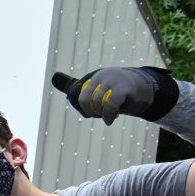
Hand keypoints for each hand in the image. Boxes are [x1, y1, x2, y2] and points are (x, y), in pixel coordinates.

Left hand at [51, 66, 177, 125]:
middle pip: (82, 99)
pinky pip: (109, 105)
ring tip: (107, 115)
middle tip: (98, 113)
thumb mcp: (91, 87)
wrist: (141, 89)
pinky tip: (110, 120)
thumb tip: (53, 77)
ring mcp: (113, 80)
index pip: (74, 95)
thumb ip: (72, 86)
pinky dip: (107, 116)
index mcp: (91, 77)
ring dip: (99, 114)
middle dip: (88, 111)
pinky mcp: (124, 89)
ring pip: (95, 103)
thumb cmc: (112, 90)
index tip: (91, 110)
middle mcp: (100, 76)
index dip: (80, 107)